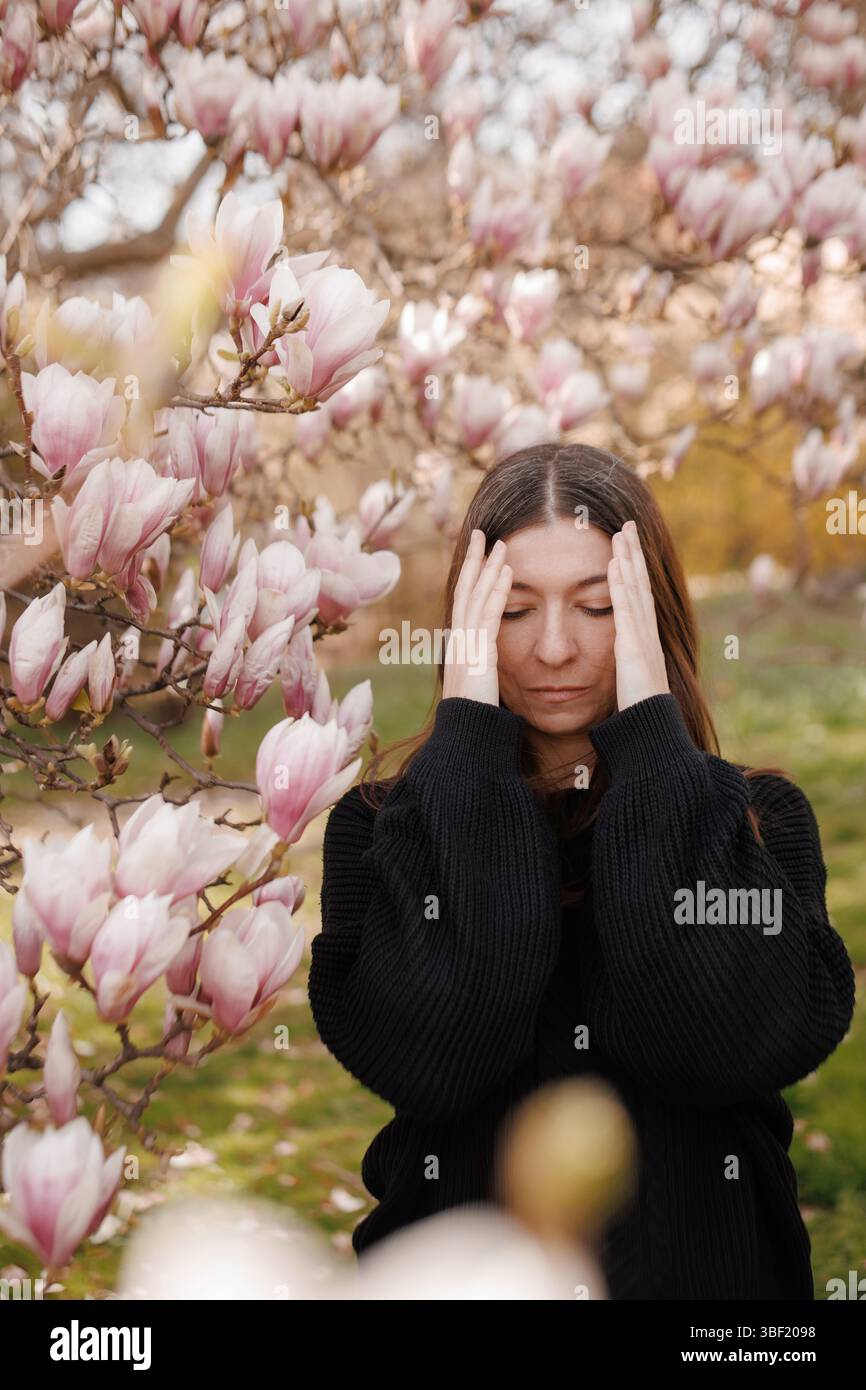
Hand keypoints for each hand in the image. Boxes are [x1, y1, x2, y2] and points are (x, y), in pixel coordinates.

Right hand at [442, 528, 511, 705]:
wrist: (465, 737)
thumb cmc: (475, 717)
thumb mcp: (478, 686)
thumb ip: (481, 668)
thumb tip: (485, 661)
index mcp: (458, 645)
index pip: (463, 601)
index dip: (471, 575)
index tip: (479, 554)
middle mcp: (458, 640)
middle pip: (465, 591)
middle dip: (474, 561)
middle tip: (482, 533)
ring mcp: (465, 645)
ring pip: (475, 597)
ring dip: (488, 568)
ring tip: (500, 543)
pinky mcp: (478, 654)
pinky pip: (488, 616)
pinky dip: (496, 591)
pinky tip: (506, 573)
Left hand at [608, 519, 669, 711]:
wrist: (650, 727)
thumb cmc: (638, 707)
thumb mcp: (629, 675)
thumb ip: (626, 658)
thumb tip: (621, 649)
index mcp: (642, 636)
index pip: (638, 593)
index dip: (634, 567)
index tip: (627, 544)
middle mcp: (645, 631)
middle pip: (640, 583)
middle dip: (634, 553)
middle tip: (627, 524)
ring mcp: (641, 638)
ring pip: (635, 591)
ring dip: (628, 561)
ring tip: (621, 535)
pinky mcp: (632, 648)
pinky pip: (626, 612)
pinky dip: (622, 588)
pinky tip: (616, 568)